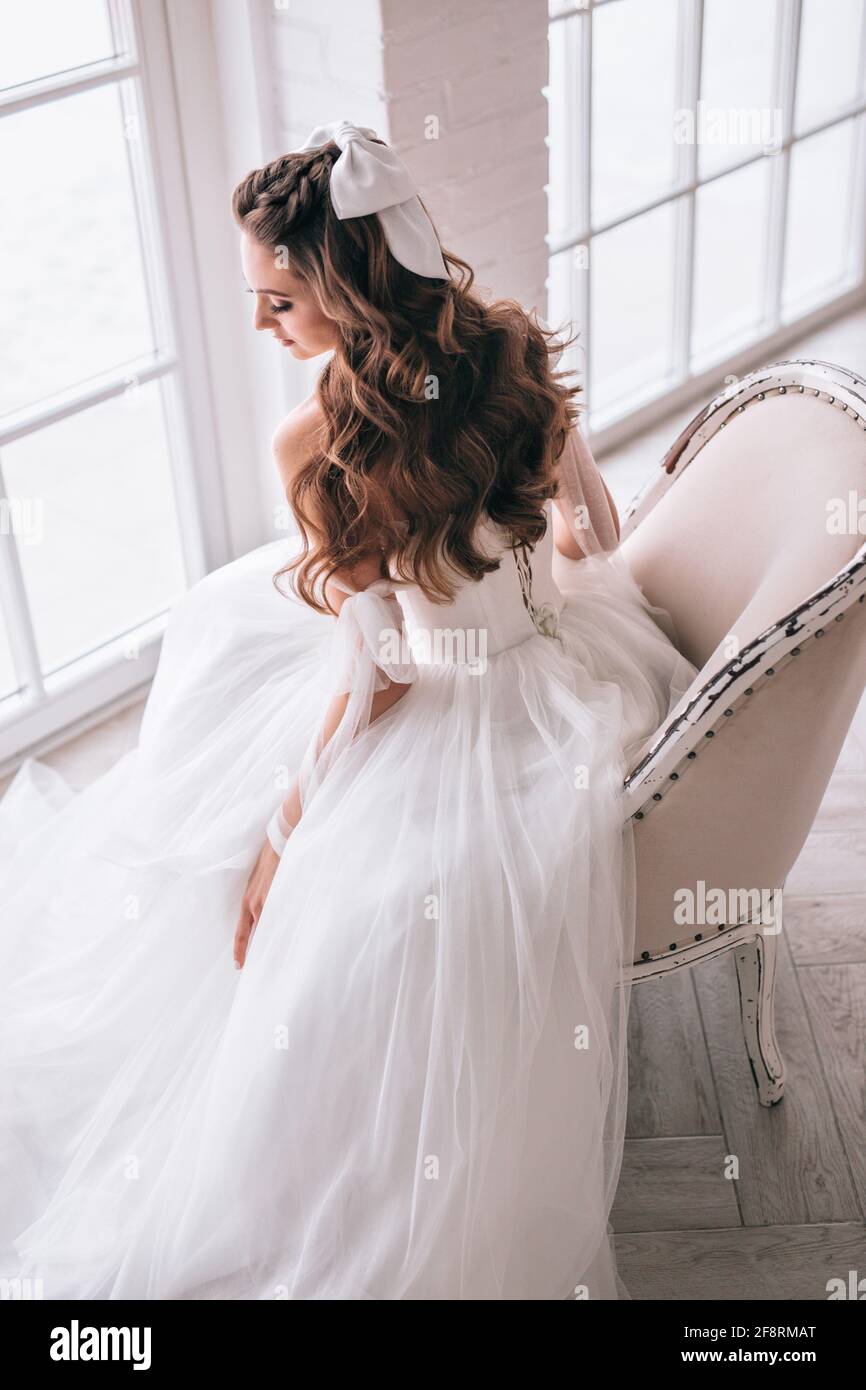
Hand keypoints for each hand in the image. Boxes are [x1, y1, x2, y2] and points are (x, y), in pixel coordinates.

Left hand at [234, 839, 280, 969]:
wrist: (278, 840)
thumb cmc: (272, 859)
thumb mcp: (261, 881)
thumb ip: (263, 896)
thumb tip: (269, 909)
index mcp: (248, 900)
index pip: (242, 930)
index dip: (240, 949)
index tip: (238, 964)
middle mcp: (254, 903)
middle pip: (251, 934)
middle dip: (250, 952)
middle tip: (249, 970)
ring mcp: (265, 901)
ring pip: (264, 929)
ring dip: (268, 943)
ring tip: (274, 961)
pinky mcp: (277, 896)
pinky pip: (278, 919)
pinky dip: (280, 930)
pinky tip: (285, 941)